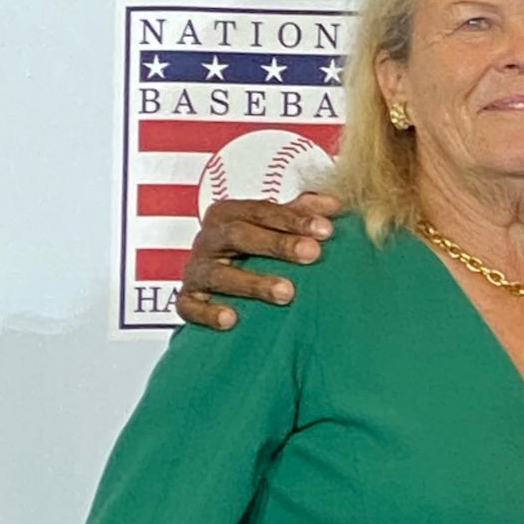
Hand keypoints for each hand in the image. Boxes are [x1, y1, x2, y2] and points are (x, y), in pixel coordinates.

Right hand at [175, 191, 341, 329]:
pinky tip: (231, 319)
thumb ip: (302, 212)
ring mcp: (196, 269)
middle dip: (278, 245)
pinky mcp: (187, 299)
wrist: (213, 273)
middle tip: (312, 254)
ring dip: (254, 283)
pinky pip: (190, 306)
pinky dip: (208, 313)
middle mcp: (208, 239)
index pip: (262, 211)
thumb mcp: (273, 224)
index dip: (295, 219)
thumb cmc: (251, 244)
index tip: (326, 229)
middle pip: (240, 236)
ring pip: (219, 274)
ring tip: (287, 293)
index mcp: (228, 214)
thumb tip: (336, 204)